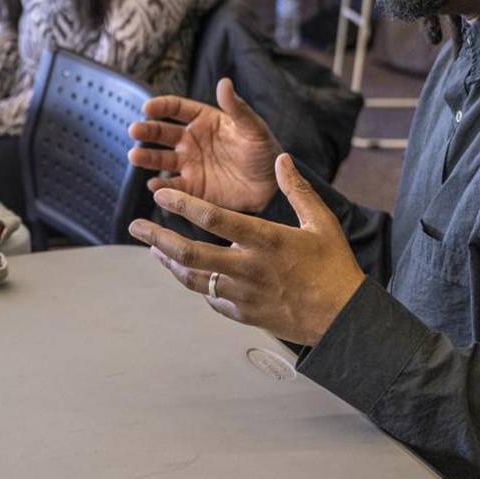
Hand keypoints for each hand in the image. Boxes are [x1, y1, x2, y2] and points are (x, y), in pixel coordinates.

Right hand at [128, 77, 282, 215]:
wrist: (272, 186)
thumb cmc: (264, 152)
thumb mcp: (253, 128)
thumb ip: (237, 108)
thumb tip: (224, 82)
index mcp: (204, 120)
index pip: (176, 109)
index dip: (161, 106)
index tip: (148, 107)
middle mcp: (191, 141)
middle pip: (162, 133)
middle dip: (147, 131)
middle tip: (134, 130)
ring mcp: (190, 164)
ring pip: (161, 159)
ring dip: (146, 157)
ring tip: (135, 156)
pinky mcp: (192, 188)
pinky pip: (172, 186)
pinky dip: (161, 186)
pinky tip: (154, 185)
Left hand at [129, 154, 362, 344]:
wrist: (344, 319)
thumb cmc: (334, 267)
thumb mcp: (322, 223)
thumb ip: (297, 190)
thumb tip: (281, 159)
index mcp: (266, 240)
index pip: (213, 218)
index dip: (182, 204)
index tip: (160, 194)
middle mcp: (248, 268)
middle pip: (189, 253)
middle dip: (156, 238)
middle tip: (135, 226)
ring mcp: (243, 294)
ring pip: (192, 278)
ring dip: (168, 262)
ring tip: (152, 248)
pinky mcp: (243, 314)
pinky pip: (209, 297)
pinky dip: (195, 282)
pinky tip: (186, 271)